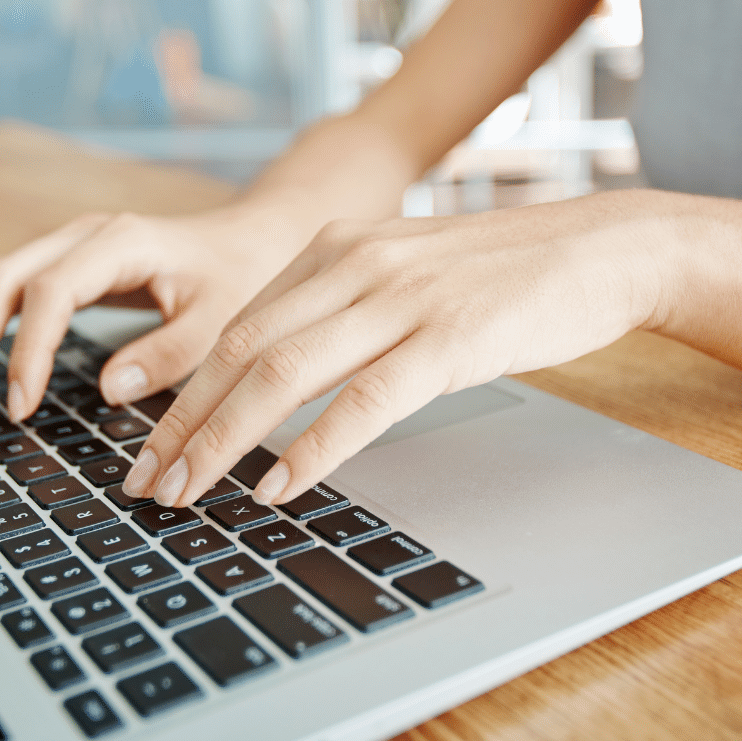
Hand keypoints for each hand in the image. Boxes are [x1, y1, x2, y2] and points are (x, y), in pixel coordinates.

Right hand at [0, 207, 295, 420]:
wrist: (246, 240)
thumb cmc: (235, 278)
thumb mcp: (218, 320)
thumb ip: (169, 353)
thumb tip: (111, 388)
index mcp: (121, 243)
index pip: (51, 290)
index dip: (27, 348)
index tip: (20, 405)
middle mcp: (84, 235)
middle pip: (2, 276)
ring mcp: (67, 245)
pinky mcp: (62, 262)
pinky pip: (2, 285)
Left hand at [122, 191, 670, 507]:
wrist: (595, 249)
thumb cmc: (493, 273)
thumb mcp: (396, 272)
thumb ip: (332, 308)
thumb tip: (269, 377)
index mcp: (331, 247)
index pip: (234, 328)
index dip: (183, 394)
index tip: (150, 447)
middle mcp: (352, 264)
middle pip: (241, 352)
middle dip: (183, 425)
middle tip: (146, 484)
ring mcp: (399, 299)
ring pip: (284, 374)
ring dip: (224, 441)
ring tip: (187, 493)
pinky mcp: (448, 338)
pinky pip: (363, 401)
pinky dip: (312, 448)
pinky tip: (279, 486)